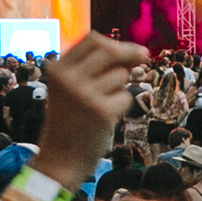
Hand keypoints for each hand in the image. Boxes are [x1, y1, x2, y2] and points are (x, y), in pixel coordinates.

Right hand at [31, 32, 147, 185]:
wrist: (58, 160)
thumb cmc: (68, 123)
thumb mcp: (68, 89)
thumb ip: (92, 69)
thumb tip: (134, 52)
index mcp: (56, 69)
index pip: (91, 39)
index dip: (114, 42)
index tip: (130, 49)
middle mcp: (68, 78)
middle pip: (109, 50)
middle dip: (130, 52)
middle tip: (144, 57)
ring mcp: (84, 94)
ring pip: (120, 75)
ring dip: (119, 88)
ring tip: (103, 106)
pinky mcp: (101, 111)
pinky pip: (125, 97)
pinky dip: (120, 107)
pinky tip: (105, 120)